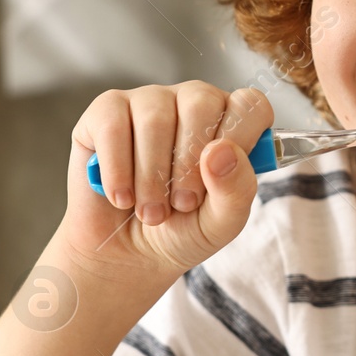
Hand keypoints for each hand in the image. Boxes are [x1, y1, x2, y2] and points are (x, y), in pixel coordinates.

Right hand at [58, 83, 273, 288]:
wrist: (126, 253)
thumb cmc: (182, 229)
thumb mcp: (222, 221)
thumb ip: (236, 188)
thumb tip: (220, 152)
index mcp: (230, 121)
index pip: (249, 104)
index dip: (238, 139)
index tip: (218, 179)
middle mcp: (192, 102)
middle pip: (201, 104)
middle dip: (189, 165)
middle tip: (182, 205)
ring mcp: (149, 102)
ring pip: (155, 119)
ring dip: (152, 177)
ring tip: (152, 212)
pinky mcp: (106, 111)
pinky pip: (112, 126)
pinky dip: (117, 170)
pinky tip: (121, 197)